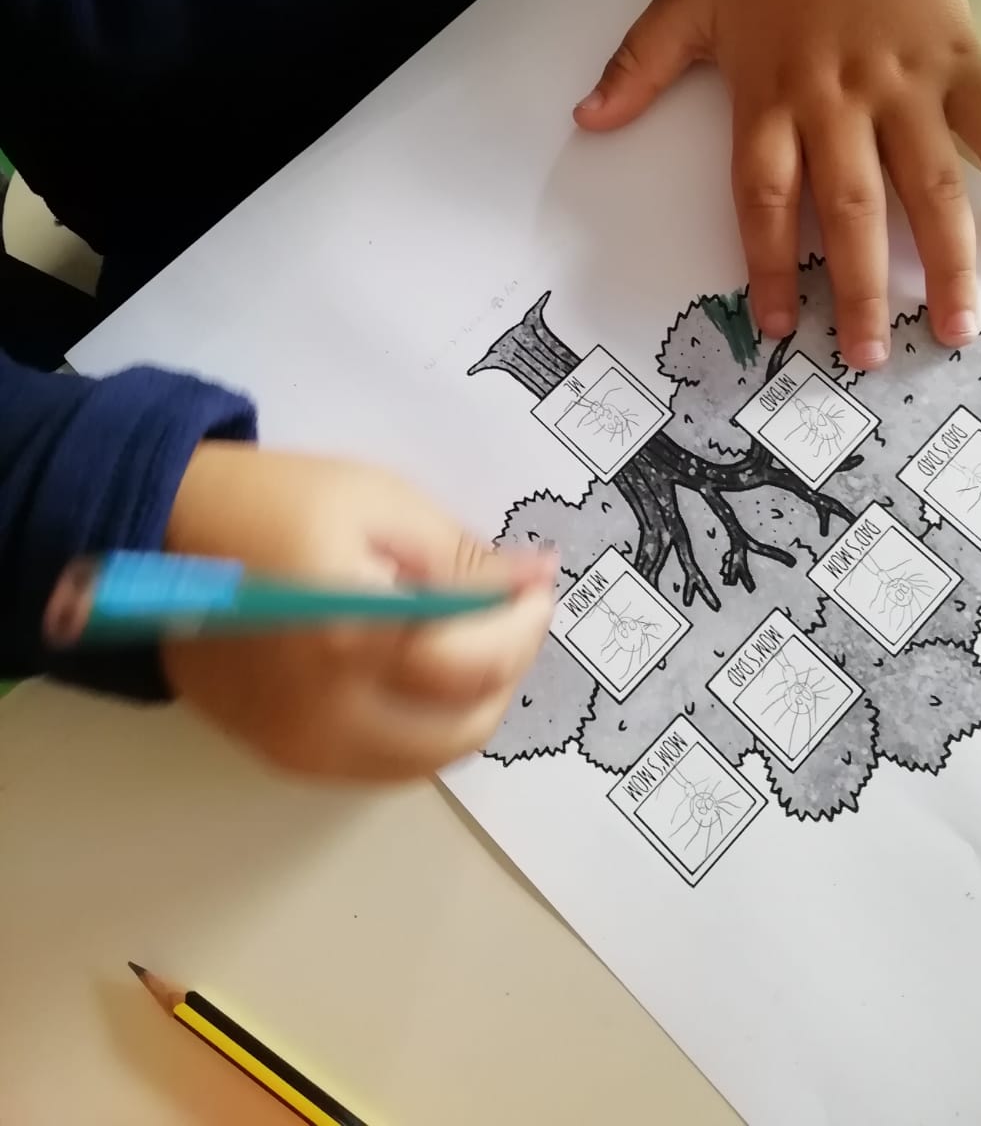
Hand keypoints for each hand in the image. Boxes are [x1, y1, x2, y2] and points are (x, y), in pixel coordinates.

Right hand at [161, 443, 555, 781]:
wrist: (155, 538)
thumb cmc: (272, 502)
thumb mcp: (378, 501)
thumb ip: (459, 554)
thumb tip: (534, 580)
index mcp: (353, 636)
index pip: (477, 662)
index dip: (524, 624)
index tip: (539, 584)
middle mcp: (330, 711)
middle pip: (465, 725)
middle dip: (506, 667)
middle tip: (508, 613)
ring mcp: (304, 748)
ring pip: (431, 759)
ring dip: (469, 705)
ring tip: (468, 640)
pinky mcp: (285, 759)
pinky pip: (384, 765)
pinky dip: (421, 729)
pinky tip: (421, 674)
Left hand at [575, 0, 980, 367]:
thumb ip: (640, 64)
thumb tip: (586, 118)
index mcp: (771, 92)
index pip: (764, 194)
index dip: (770, 263)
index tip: (779, 324)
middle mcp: (840, 98)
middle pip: (850, 206)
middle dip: (861, 286)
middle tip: (869, 357)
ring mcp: (906, 82)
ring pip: (930, 182)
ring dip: (946, 258)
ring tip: (956, 327)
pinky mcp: (960, 60)